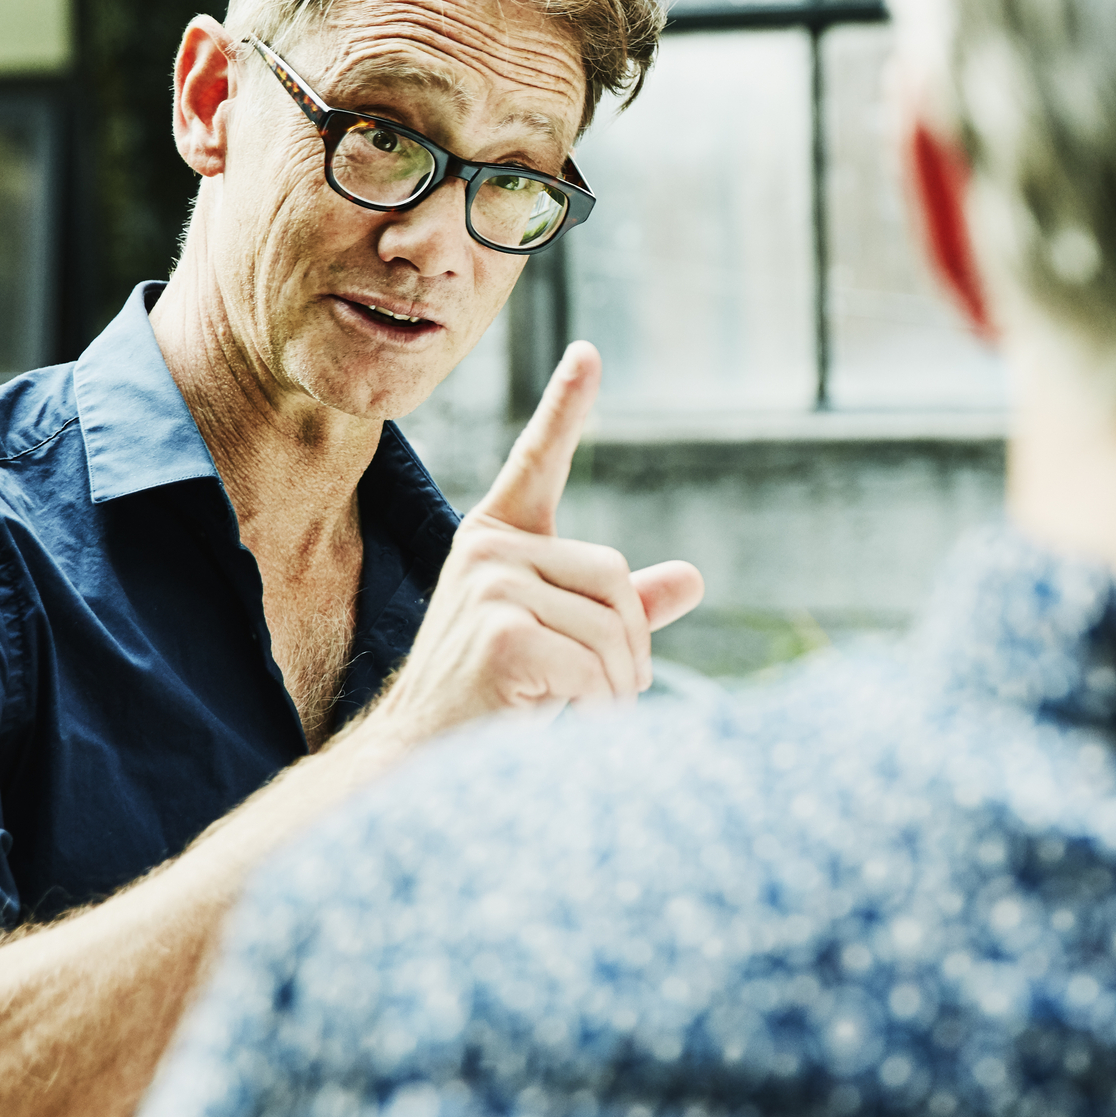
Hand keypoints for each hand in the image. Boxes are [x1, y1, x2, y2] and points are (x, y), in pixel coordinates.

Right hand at [363, 342, 703, 739]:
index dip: (565, 406)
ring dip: (616, 688)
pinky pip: (595, 668)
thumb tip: (694, 578)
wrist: (420, 763)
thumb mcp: (564, 641)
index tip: (588, 353)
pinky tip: (562, 724)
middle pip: (615, 579)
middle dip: (629, 648)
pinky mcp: (501, 635)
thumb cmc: (494, 699)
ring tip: (579, 715)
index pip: (538, 462)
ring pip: (612, 629)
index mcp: (497, 539)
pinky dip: (600, 709)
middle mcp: (487, 549)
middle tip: (606, 694)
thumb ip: (624, 609)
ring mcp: (490, 587)